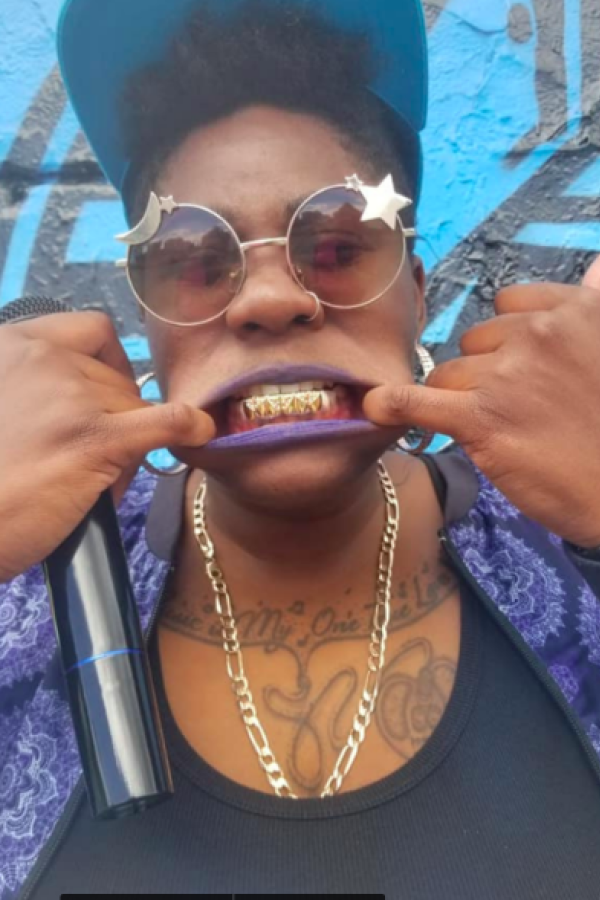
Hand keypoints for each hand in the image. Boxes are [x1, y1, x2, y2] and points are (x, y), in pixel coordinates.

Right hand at [0, 312, 214, 582]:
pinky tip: (200, 433)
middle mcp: (41, 358)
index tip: (108, 390)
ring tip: (94, 480)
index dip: (108, 362)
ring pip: (135, 406)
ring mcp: (70, 396)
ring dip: (127, 441)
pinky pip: (165, 421)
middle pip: (115, 378)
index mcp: (11, 346)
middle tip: (93, 458)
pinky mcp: (94, 439)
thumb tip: (89, 406)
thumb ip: (31, 391)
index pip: (88, 330)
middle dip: (113, 415)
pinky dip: (189, 426)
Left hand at [364, 258, 599, 546]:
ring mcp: (506, 375)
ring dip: (460, 400)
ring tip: (500, 432)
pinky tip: (376, 407)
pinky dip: (391, 405)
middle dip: (486, 372)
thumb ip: (594, 303)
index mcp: (576, 312)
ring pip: (449, 374)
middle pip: (476, 341)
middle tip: (519, 411)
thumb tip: (596, 266)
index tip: (522, 368)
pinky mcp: (479, 419)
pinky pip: (417, 401)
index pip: (509, 305)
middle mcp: (539, 334)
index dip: (507, 339)